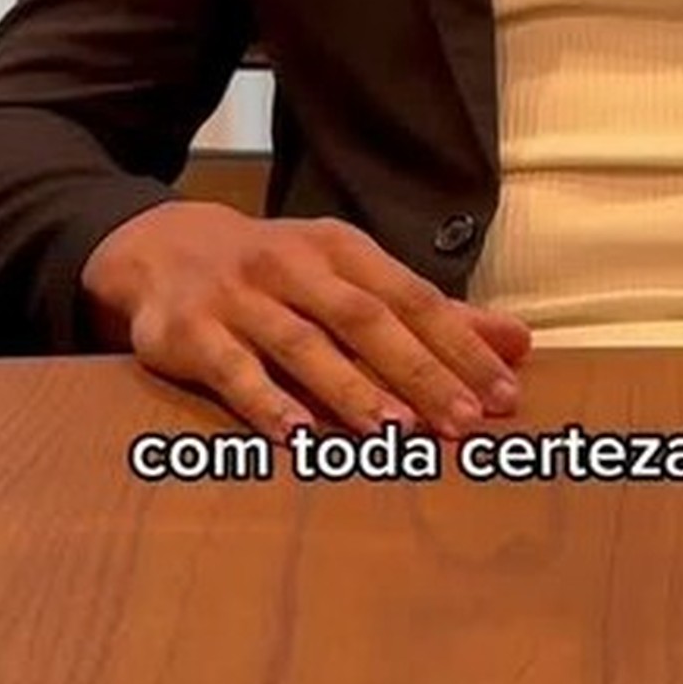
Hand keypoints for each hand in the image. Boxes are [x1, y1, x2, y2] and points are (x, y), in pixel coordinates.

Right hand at [78, 201, 531, 444]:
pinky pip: (233, 371)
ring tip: (395, 431)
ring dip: (351, 388)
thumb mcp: (352, 275)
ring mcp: (241, 298)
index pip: (414, 297)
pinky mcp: (192, 332)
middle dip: (419, 371)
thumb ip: (432, 313)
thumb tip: (518, 342)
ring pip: (304, 344)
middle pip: (367, 319)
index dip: (460, 344)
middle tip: (463, 421)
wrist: (164, 247)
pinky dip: (267, 403)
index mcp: (343, 250)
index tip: (503, 393)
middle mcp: (295, 266)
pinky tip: (300, 437)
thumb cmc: (280, 272)